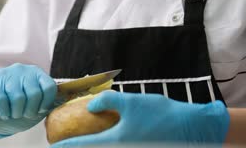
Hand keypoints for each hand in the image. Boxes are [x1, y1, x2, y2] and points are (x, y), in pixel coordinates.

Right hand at [0, 63, 57, 139]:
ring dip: (16, 112)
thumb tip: (64, 98)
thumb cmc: (18, 104)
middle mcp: (22, 70)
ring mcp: (6, 73)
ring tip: (14, 114)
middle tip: (25, 115)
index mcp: (36, 73)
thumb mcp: (34, 101)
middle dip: (30, 111)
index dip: (46, 103)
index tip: (40, 110)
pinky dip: (4, 111)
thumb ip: (47, 100)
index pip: (49, 87)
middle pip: (34, 94)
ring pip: (18, 97)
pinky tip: (5, 114)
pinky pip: (2, 99)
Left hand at [51, 91, 228, 146]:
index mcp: (115, 143)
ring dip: (94, 145)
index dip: (66, 146)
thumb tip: (90, 106)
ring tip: (85, 140)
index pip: (83, 146)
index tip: (53, 146)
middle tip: (64, 144)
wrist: (192, 129)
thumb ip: (107, 101)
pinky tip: (107, 137)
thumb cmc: (162, 115)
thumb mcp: (131, 102)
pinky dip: (108, 144)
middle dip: (78, 147)